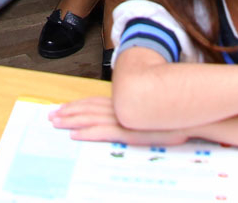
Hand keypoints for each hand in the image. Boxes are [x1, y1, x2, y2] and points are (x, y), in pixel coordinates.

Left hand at [48, 96, 188, 145]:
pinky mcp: (126, 131)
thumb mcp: (149, 108)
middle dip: (67, 111)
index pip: (94, 101)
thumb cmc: (170, 115)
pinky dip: (85, 133)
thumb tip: (127, 112)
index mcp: (123, 101)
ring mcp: (122, 118)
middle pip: (87, 108)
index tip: (63, 106)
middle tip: (50, 114)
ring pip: (89, 118)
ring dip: (70, 121)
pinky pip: (101, 132)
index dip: (77, 104)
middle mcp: (119, 107)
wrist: (186, 115)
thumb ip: (135, 109)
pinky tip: (74, 136)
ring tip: (55, 123)